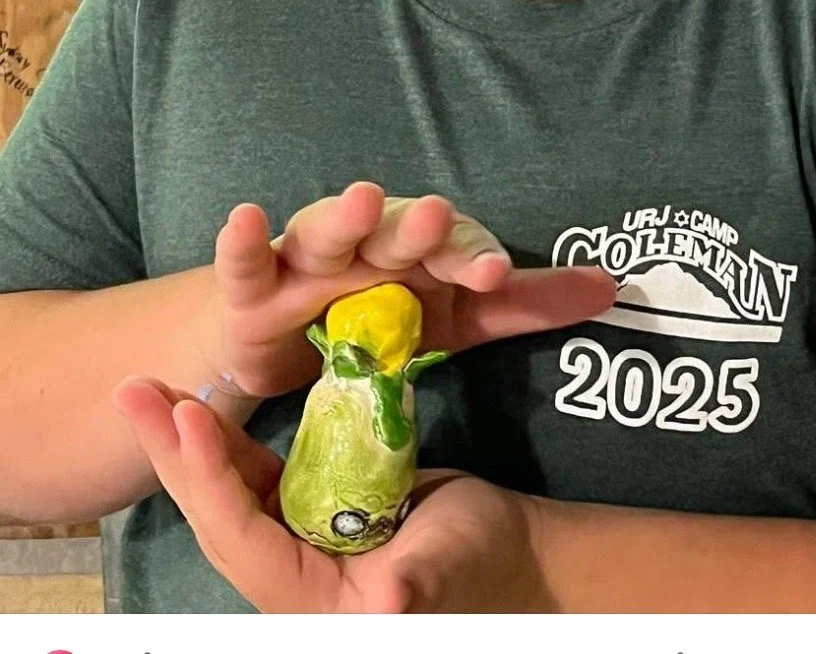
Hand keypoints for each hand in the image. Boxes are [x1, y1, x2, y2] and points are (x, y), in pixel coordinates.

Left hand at [113, 379, 554, 611]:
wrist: (505, 558)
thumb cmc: (478, 564)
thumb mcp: (446, 570)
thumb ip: (412, 586)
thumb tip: (392, 601)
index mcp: (307, 597)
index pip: (243, 533)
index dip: (212, 477)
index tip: (186, 417)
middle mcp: (286, 574)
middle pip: (215, 511)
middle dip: (173, 453)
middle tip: (133, 390)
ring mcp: (294, 541)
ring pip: (225, 490)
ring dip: (187, 441)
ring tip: (149, 390)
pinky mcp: (309, 510)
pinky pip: (253, 477)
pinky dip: (225, 442)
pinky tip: (200, 408)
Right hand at [210, 183, 614, 397]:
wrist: (280, 345)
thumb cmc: (377, 320)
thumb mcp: (457, 320)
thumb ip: (526, 305)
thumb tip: (613, 286)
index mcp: (419, 254)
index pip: (452, 250)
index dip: (471, 258)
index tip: (494, 273)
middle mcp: (367, 246)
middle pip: (394, 231)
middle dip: (417, 226)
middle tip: (440, 217)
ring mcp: (307, 261)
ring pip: (325, 231)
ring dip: (342, 216)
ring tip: (364, 199)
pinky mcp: (253, 286)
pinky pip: (244, 261)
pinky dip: (242, 240)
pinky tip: (245, 216)